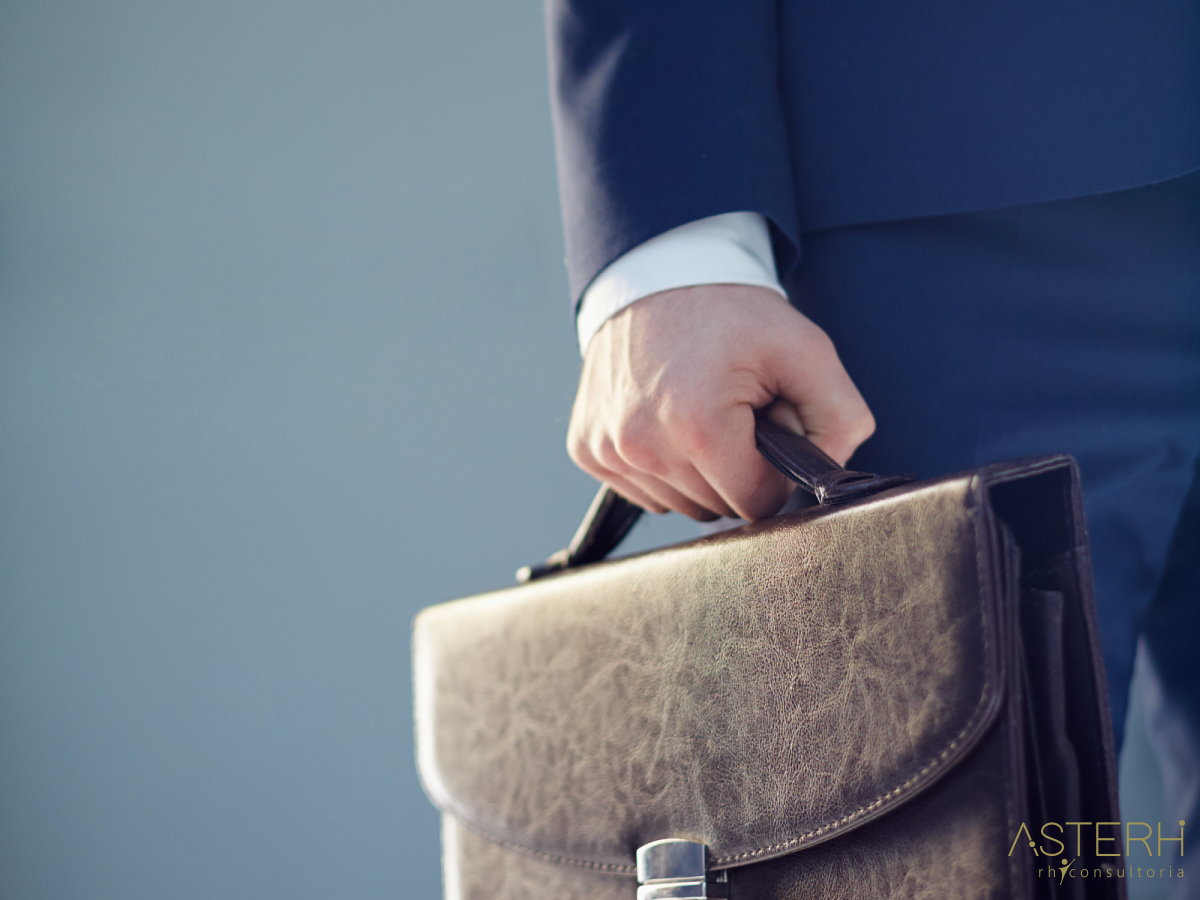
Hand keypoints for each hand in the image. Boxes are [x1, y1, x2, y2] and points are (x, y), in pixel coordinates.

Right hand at [567, 284, 874, 520]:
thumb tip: (831, 475)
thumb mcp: (806, 349)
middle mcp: (641, 446)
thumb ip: (842, 418)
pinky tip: (668, 419)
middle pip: (717, 508)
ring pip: (680, 505)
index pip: (757, 504)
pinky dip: (663, 465)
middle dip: (738, 468)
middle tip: (736, 411)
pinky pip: (644, 490)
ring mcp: (607, 450)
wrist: (657, 274)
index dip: (774, 470)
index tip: (766, 424)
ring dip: (699, 472)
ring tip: (701, 412)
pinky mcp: (587, 449)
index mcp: (698, 427)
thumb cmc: (729, 312)